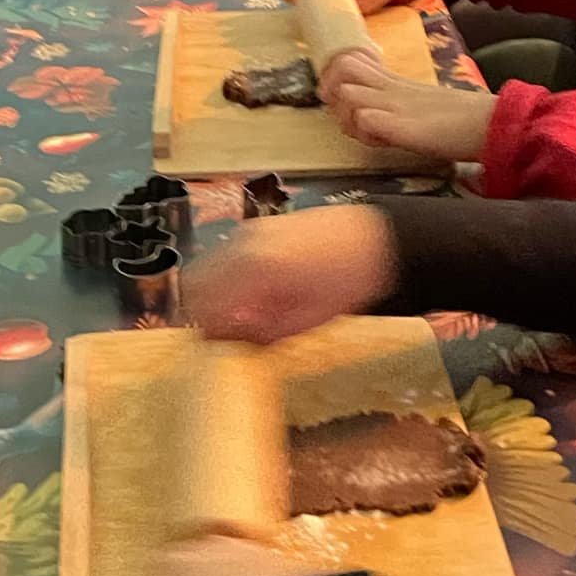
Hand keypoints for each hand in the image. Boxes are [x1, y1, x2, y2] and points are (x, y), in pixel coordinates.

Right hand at [182, 204, 396, 343]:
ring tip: (245, 314)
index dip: (210, 334)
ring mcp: (250, 232)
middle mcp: (244, 245)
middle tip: (229, 333)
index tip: (223, 348)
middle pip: (195, 283)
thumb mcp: (308, 319)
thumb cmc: (351, 279)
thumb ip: (264, 333)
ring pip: (206, 266)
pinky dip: (228, 277)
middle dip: (205, 311)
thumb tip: (235, 345)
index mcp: (255, 269)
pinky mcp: (260, 228)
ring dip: (214, 293)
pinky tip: (256, 293)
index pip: (205, 307)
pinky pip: (225, 255)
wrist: (381, 239)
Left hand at [323, 52, 495, 157]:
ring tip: (363, 132)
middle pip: (341, 69)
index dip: (336, 77)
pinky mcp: (403, 126)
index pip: (351, 61)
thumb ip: (399, 105)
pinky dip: (364, 132)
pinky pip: (367, 120)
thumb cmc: (460, 120)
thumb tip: (377, 114)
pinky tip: (378, 141)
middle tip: (343, 114)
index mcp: (395, 82)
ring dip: (345, 116)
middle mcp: (391, 89)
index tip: (340, 97)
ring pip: (347, 95)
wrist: (489, 124)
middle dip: (331, 92)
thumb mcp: (421, 106)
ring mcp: (396, 105)